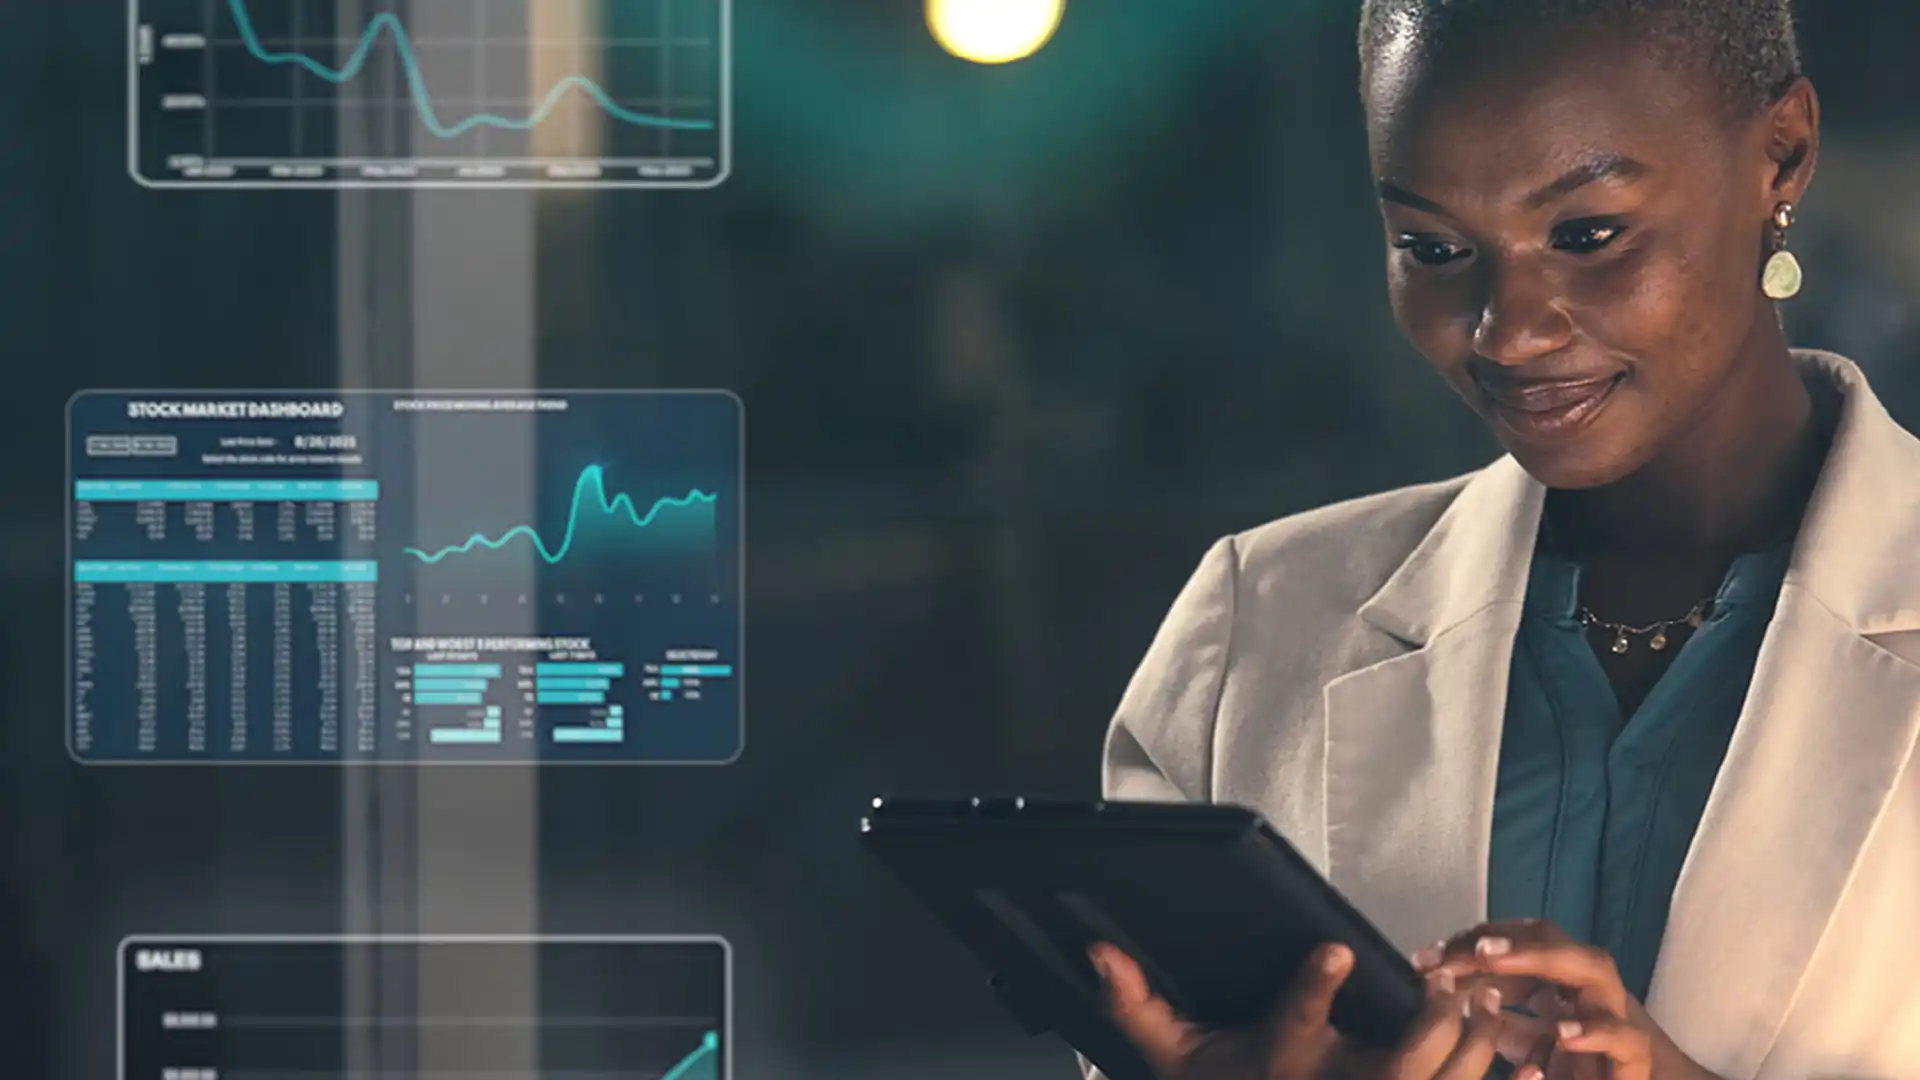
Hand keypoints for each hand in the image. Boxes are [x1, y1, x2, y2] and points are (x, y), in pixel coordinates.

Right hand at [1089, 939, 1507, 1079]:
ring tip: (1488, 1001)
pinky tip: (1521, 1055)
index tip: (1334, 946)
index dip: (1315, 987)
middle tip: (1449, 979)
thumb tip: (1098, 950)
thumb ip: (1135, 1003)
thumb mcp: (1168, 1054)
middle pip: (1402, 1059)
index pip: (1296, 1022)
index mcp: (1278, 1063)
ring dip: (1477, 1042)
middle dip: (1434, 1016)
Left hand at [1415, 920, 1725, 1079]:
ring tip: (1491, 959)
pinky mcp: (1636, 1057)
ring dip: (1539, 957)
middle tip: (1449, 954)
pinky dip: (1593, 1031)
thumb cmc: (1577, 1069)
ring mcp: (1614, 1015)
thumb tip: (1443, 995)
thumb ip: (1491, 1020)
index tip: (1423, 959)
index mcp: (1555, 983)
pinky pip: (1622, 1036)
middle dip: (1496, 939)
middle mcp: (1584, 988)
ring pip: (1590, 967)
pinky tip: (1561, 1032)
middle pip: (1546, 939)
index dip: (1467, 944)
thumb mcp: (1523, 1044)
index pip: (1513, 944)